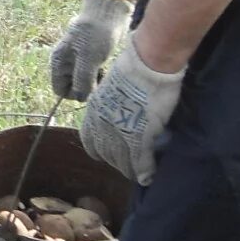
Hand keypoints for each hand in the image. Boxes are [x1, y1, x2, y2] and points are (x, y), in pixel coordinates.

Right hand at [50, 0, 132, 99]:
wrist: (109, 12)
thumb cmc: (96, 34)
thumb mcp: (89, 59)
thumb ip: (83, 81)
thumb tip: (82, 97)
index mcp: (58, 62)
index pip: (59, 90)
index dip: (74, 93)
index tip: (89, 87)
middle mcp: (65, 63)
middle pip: (71, 88)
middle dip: (85, 87)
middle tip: (97, 78)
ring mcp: (77, 61)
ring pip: (82, 82)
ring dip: (93, 82)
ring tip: (102, 71)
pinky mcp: (89, 58)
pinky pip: (90, 75)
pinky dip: (98, 75)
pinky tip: (105, 67)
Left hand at [79, 40, 185, 184]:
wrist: (148, 64)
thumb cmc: (134, 70)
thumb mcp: (114, 89)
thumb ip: (113, 106)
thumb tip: (122, 114)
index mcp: (94, 112)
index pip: (91, 141)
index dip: (101, 151)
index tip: (110, 154)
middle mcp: (102, 125)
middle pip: (106, 154)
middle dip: (117, 162)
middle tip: (129, 167)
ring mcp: (120, 132)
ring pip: (122, 161)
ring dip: (131, 170)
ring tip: (139, 175)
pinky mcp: (139, 136)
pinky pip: (140, 161)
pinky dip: (145, 171)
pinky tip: (149, 177)